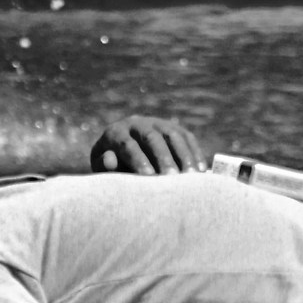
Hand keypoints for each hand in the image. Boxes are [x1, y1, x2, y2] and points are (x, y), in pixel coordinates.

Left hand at [88, 114, 208, 174]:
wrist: (121, 152)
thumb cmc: (112, 168)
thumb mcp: (102, 168)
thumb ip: (104, 166)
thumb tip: (110, 160)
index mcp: (115, 133)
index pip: (128, 145)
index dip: (139, 161)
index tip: (148, 178)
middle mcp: (137, 123)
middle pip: (152, 138)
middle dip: (163, 158)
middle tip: (172, 179)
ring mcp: (157, 123)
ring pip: (173, 135)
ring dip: (184, 156)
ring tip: (190, 178)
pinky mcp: (174, 128)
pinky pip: (187, 138)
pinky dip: (195, 154)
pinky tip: (201, 172)